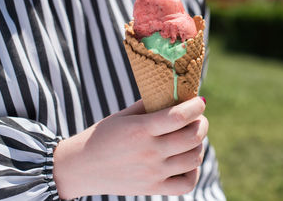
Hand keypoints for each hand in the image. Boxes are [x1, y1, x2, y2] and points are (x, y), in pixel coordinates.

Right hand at [53, 97, 206, 198]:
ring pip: (194, 158)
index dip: (196, 107)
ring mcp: (152, 173)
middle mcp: (149, 152)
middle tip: (198, 118)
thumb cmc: (101, 136)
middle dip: (202, 123)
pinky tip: (185, 161)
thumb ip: (149, 104)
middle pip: (192, 137)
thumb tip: (175, 94)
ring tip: (190, 138)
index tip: (199, 101)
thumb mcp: (122, 115)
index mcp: (140, 129)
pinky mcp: (153, 188)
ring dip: (198, 145)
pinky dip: (193, 171)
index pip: (179, 116)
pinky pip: (187, 183)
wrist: (80, 168)